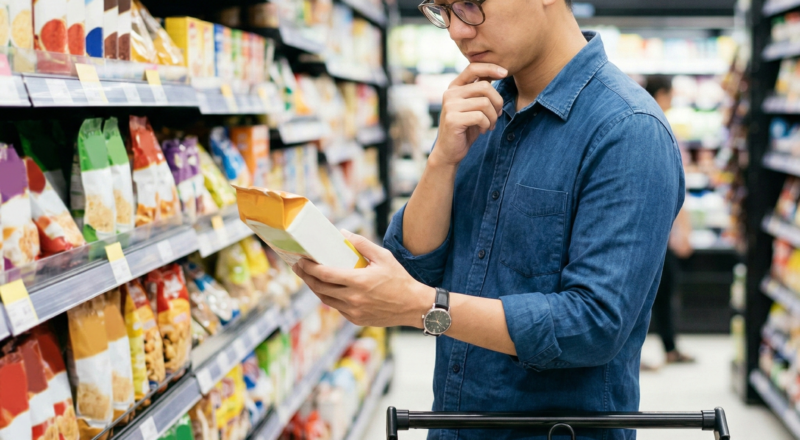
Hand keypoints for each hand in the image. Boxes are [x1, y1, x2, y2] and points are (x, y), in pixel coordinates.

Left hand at [292, 230, 432, 327]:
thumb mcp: (383, 257)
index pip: (325, 274)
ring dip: (315, 288)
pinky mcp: (356, 320)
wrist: (413, 306)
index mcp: (359, 282)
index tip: (301, 260)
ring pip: (325, 299)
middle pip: (320, 288)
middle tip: (299, 267)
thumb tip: (343, 233)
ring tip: (309, 277)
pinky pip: (337, 307)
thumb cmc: (399, 279)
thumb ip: (362, 244)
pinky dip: (329, 297)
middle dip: (306, 277)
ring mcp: (353, 312)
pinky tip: (328, 288)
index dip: (309, 267)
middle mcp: (353, 299)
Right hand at [432, 63, 507, 167]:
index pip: (473, 68)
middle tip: (498, 114)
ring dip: (493, 116)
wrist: (449, 152)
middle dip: (498, 101)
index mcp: (454, 87)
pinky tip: (483, 130)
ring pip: (485, 103)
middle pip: (485, 86)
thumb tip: (499, 72)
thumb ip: (480, 91)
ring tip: (490, 125)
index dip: (491, 67)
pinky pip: (480, 116)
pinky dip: (487, 124)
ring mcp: (450, 106)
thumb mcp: (473, 106)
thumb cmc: (465, 128)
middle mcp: (450, 93)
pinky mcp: (453, 119)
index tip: (505, 73)